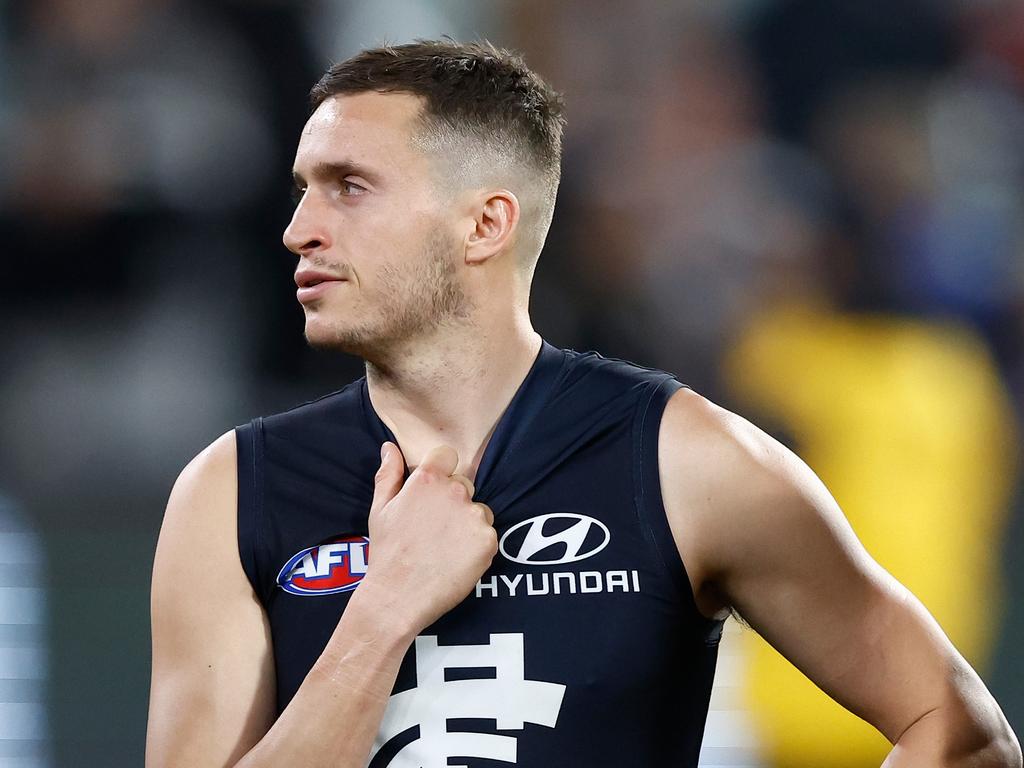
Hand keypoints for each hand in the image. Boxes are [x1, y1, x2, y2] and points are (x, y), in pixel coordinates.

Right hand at [359, 442, 496, 634]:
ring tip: (444, 547)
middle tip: (433, 529)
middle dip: (453, 501)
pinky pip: (488, 534)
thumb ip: (389, 474)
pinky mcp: (488, 540)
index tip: (432, 493)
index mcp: (427, 480)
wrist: (398, 597)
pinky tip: (456, 559)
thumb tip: (390, 447)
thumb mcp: (380, 509)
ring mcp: (474, 516)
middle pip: (464, 484)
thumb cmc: (386, 553)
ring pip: (479, 510)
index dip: (441, 471)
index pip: (447, 455)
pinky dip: (477, 545)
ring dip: (467, 523)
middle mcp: (455, 492)